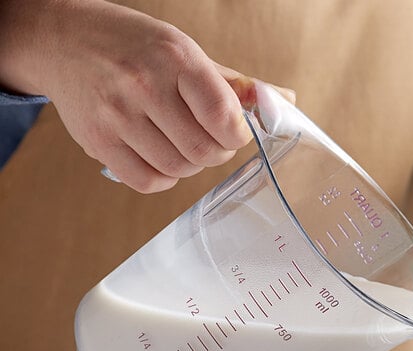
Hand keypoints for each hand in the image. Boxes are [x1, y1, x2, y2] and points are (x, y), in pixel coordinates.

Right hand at [0, 0, 283, 192]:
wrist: (63, 42)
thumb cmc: (134, 46)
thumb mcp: (185, 50)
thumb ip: (235, 83)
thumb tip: (284, 102)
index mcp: (174, 58)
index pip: (223, 116)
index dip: (237, 134)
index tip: (233, 131)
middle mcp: (143, 86)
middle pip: (203, 152)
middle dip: (217, 153)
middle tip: (211, 141)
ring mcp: (117, 116)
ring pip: (178, 169)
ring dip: (191, 165)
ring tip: (183, 144)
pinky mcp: (98, 142)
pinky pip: (148, 182)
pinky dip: (164, 178)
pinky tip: (162, 158)